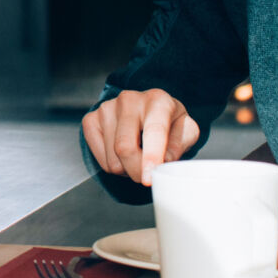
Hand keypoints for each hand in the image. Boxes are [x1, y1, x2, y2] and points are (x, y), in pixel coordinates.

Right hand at [81, 88, 200, 185]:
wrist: (146, 109)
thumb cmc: (168, 122)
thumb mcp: (186, 131)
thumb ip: (180, 147)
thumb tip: (163, 163)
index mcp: (158, 100)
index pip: (154, 131)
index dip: (151, 156)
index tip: (149, 177)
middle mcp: (129, 100)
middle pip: (125, 148)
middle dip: (137, 172)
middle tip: (147, 177)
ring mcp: (106, 108)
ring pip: (112, 159)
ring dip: (126, 170)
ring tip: (137, 158)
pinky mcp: (90, 119)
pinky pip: (99, 159)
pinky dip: (113, 166)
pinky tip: (122, 155)